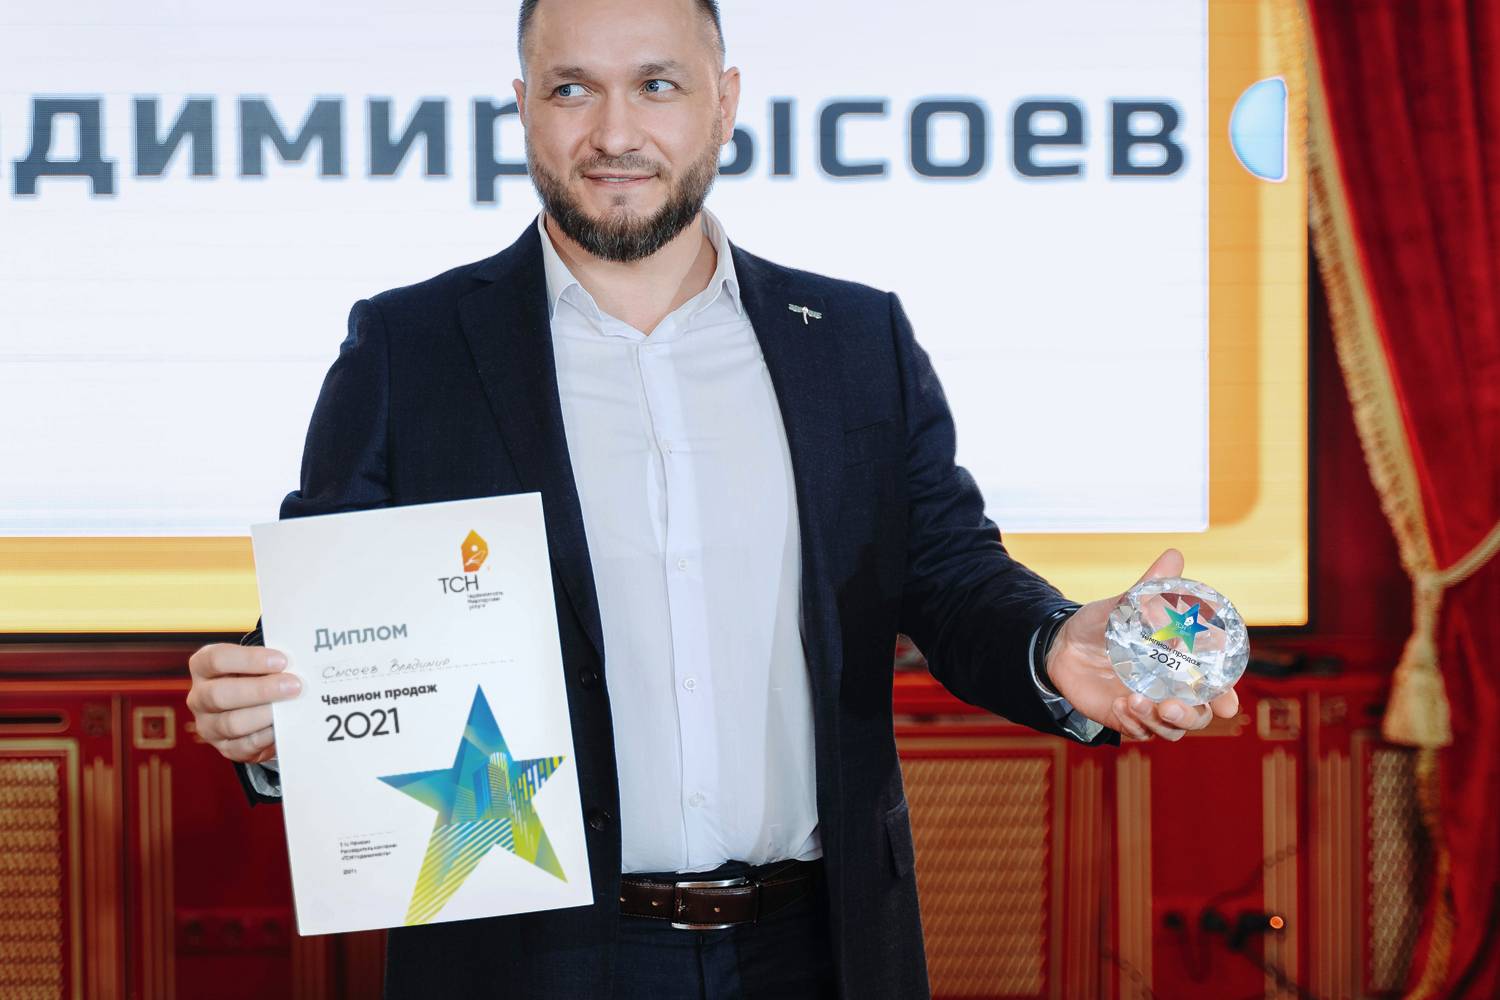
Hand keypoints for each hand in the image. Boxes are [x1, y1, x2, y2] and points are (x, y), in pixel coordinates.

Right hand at [185, 643, 301, 762]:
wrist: (254, 704)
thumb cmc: (257, 674)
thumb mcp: (257, 661)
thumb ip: (271, 659)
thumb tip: (297, 661)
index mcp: (202, 667)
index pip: (215, 659)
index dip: (249, 659)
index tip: (282, 661)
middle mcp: (199, 697)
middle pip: (220, 694)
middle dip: (261, 690)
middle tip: (293, 686)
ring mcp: (208, 725)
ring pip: (232, 723)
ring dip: (265, 714)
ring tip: (291, 707)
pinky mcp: (225, 747)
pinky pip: (244, 746)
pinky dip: (266, 736)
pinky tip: (283, 726)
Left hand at [1043, 548, 1240, 740]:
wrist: (1064, 645)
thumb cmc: (1105, 624)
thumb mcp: (1124, 605)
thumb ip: (1149, 587)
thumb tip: (1173, 556)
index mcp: (1184, 664)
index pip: (1217, 686)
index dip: (1225, 696)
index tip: (1226, 701)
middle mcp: (1173, 689)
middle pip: (1199, 716)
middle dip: (1191, 716)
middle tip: (1171, 706)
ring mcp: (1151, 707)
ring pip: (1171, 730)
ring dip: (1158, 721)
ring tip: (1134, 701)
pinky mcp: (1127, 719)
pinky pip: (1139, 732)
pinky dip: (1132, 722)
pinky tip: (1119, 705)